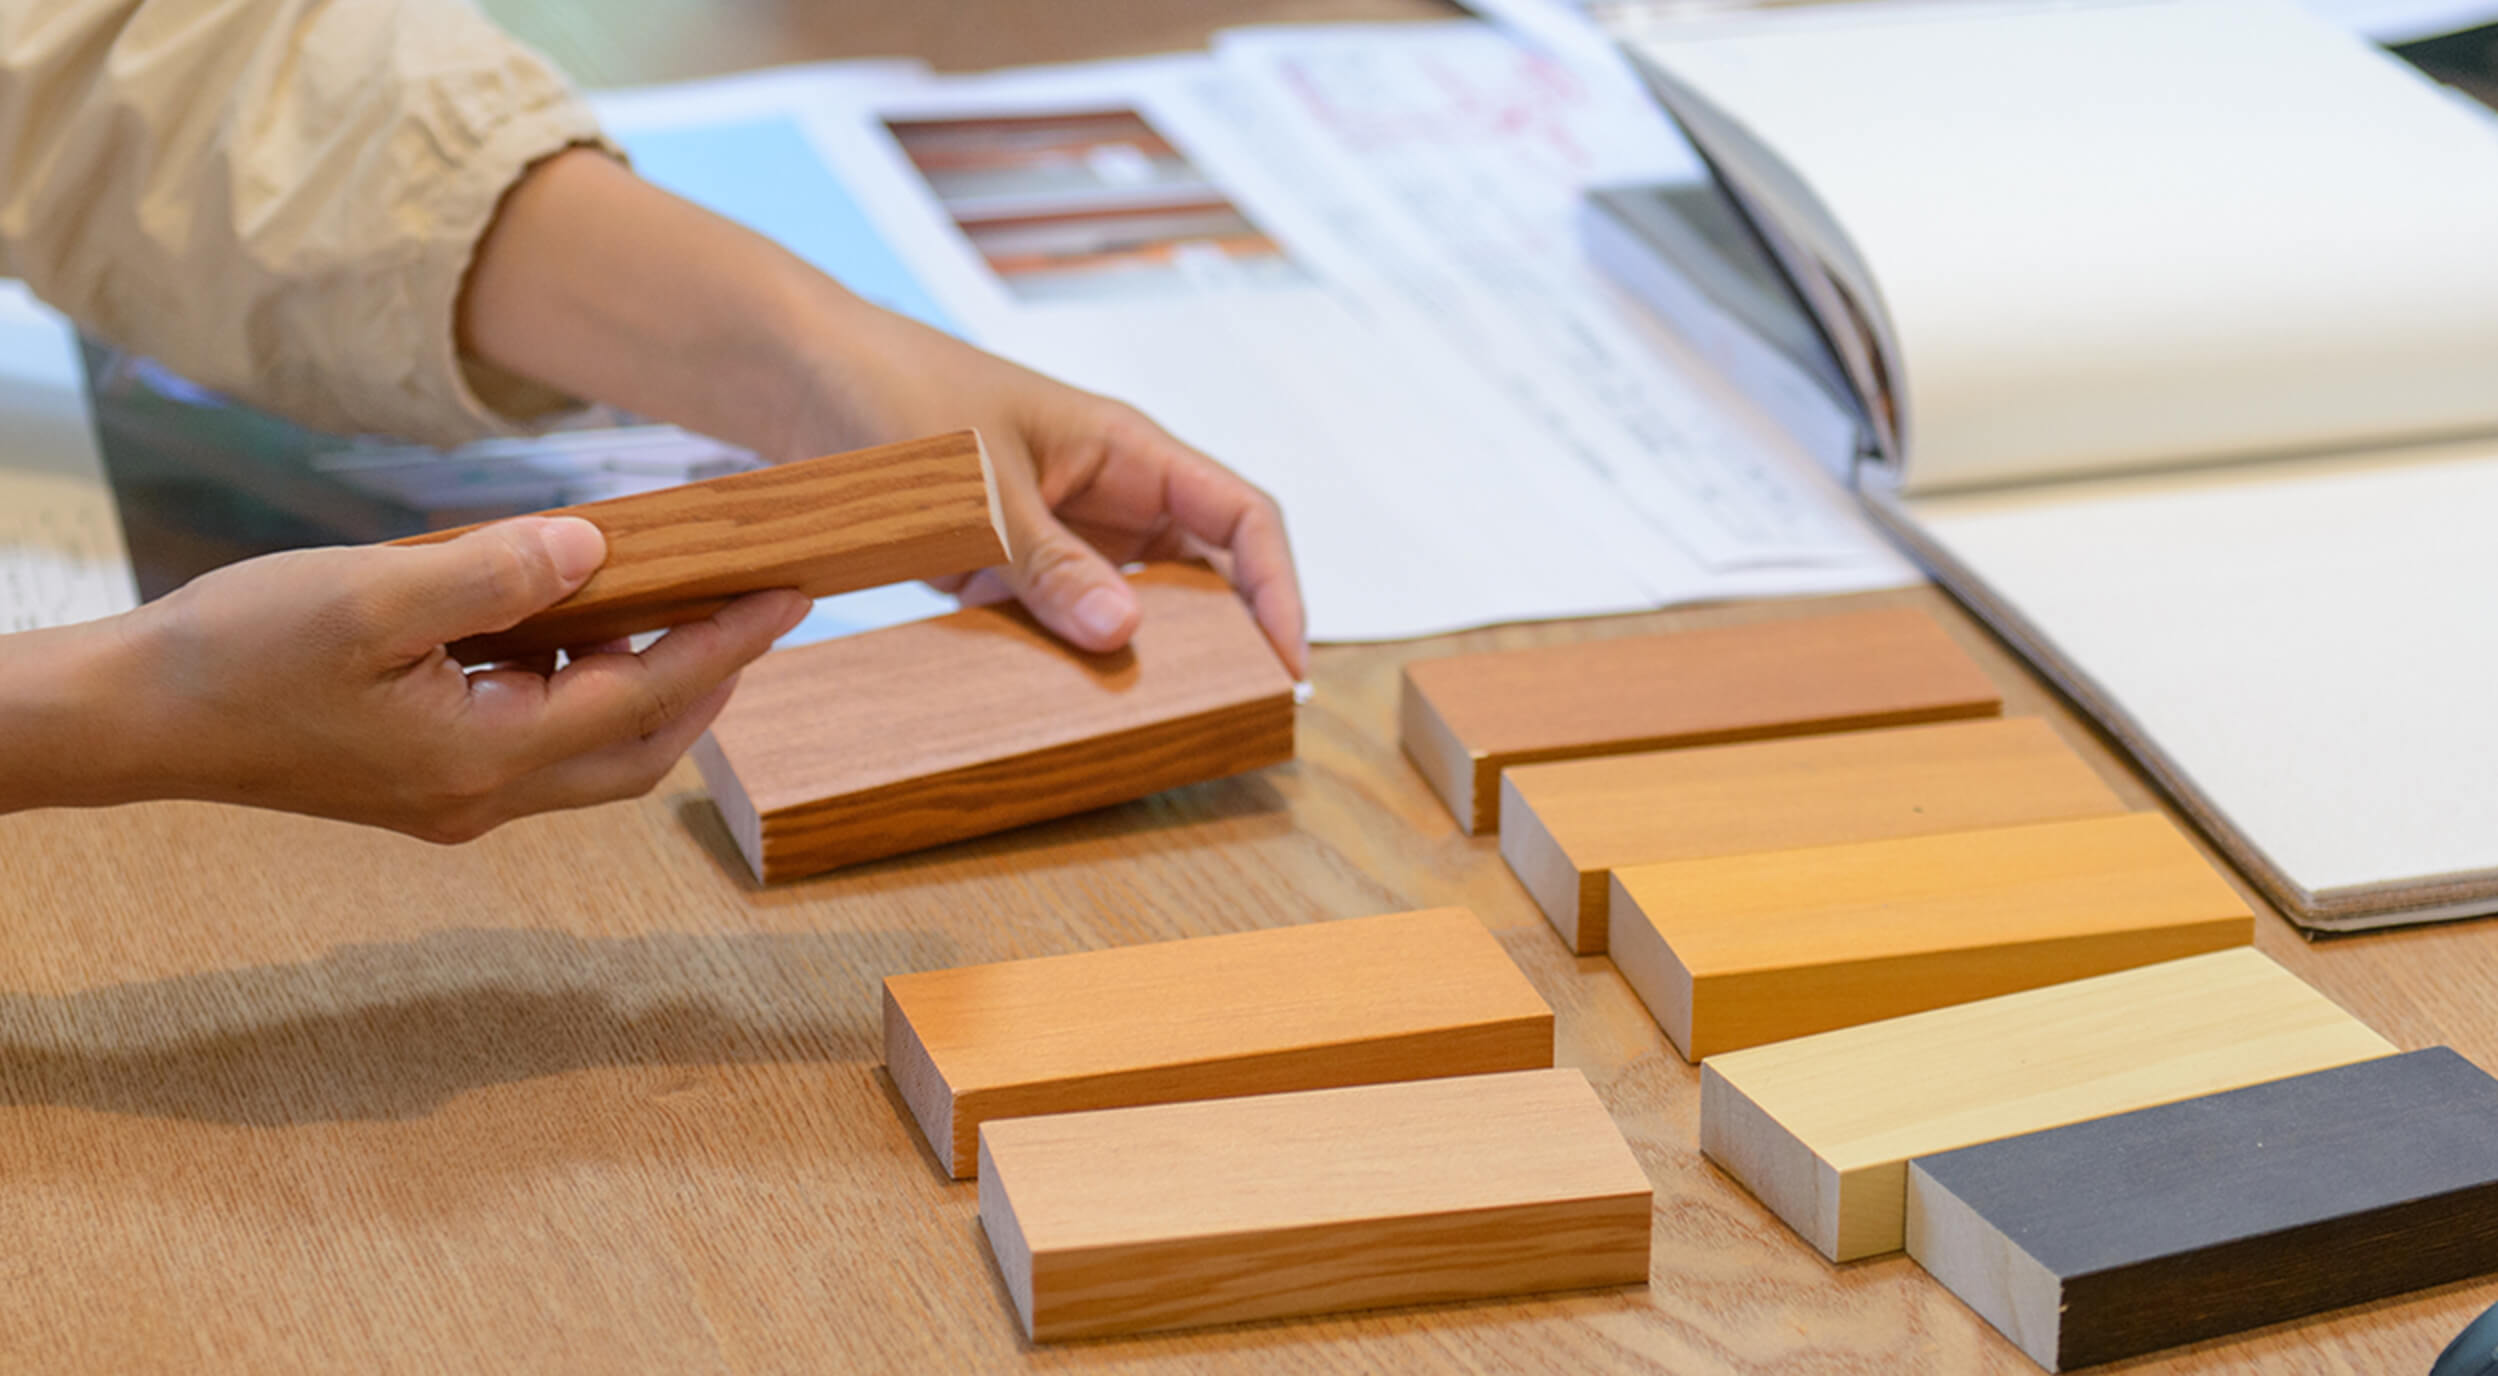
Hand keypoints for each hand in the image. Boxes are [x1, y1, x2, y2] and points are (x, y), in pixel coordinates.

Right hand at [82, 516, 805, 839]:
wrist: (134, 720)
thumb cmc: (238, 654)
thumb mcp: (371, 595)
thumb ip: (494, 573)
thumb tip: (597, 548)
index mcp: (486, 758)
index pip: (646, 698)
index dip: (727, 646)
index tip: (792, 597)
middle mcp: (483, 796)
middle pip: (640, 747)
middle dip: (710, 681)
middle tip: (760, 607)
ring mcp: (452, 796)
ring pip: (592, 752)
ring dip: (648, 687)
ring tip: (686, 606)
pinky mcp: (422, 778)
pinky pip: (536, 739)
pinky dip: (580, 687)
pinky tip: (580, 625)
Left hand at [459, 150, 1305, 671]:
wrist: (794, 376)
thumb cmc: (893, 393)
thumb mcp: (977, 482)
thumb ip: (1048, 560)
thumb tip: (1126, 633)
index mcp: (1127, 448)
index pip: (1243, 518)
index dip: (1278, 590)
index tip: (1285, 665)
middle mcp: (1108, 491)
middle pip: (1205, 570)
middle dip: (1227, 638)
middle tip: (1233, 713)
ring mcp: (1058, 531)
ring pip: (1135, 603)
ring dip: (1148, 659)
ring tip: (1157, 724)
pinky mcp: (1005, 564)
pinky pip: (1061, 620)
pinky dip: (1071, 664)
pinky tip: (1064, 710)